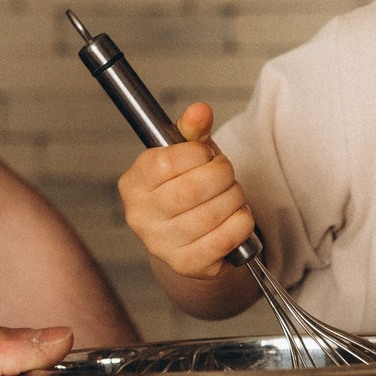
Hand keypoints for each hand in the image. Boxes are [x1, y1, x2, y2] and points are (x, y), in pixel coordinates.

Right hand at [118, 101, 254, 280]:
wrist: (191, 239)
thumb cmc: (186, 190)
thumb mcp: (186, 156)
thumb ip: (191, 131)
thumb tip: (200, 111)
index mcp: (134, 184)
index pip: (165, 163)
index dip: (197, 154)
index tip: (207, 154)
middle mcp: (140, 217)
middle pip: (190, 190)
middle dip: (222, 175)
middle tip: (227, 173)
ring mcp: (161, 245)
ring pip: (210, 215)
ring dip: (234, 198)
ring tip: (232, 194)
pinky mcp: (187, 265)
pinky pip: (225, 239)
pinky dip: (241, 223)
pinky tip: (237, 216)